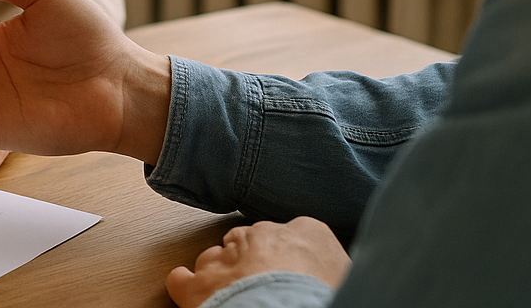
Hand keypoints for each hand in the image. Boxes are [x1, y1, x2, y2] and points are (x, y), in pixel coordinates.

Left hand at [165, 219, 349, 307]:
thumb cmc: (323, 296)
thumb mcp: (348, 275)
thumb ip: (337, 264)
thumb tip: (340, 273)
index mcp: (306, 233)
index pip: (298, 233)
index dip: (290, 254)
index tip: (292, 268)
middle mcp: (263, 236)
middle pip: (250, 240)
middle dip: (251, 260)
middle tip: (260, 285)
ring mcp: (229, 257)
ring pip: (216, 256)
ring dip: (220, 273)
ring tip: (229, 294)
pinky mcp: (201, 284)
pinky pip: (182, 278)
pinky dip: (184, 285)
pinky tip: (189, 291)